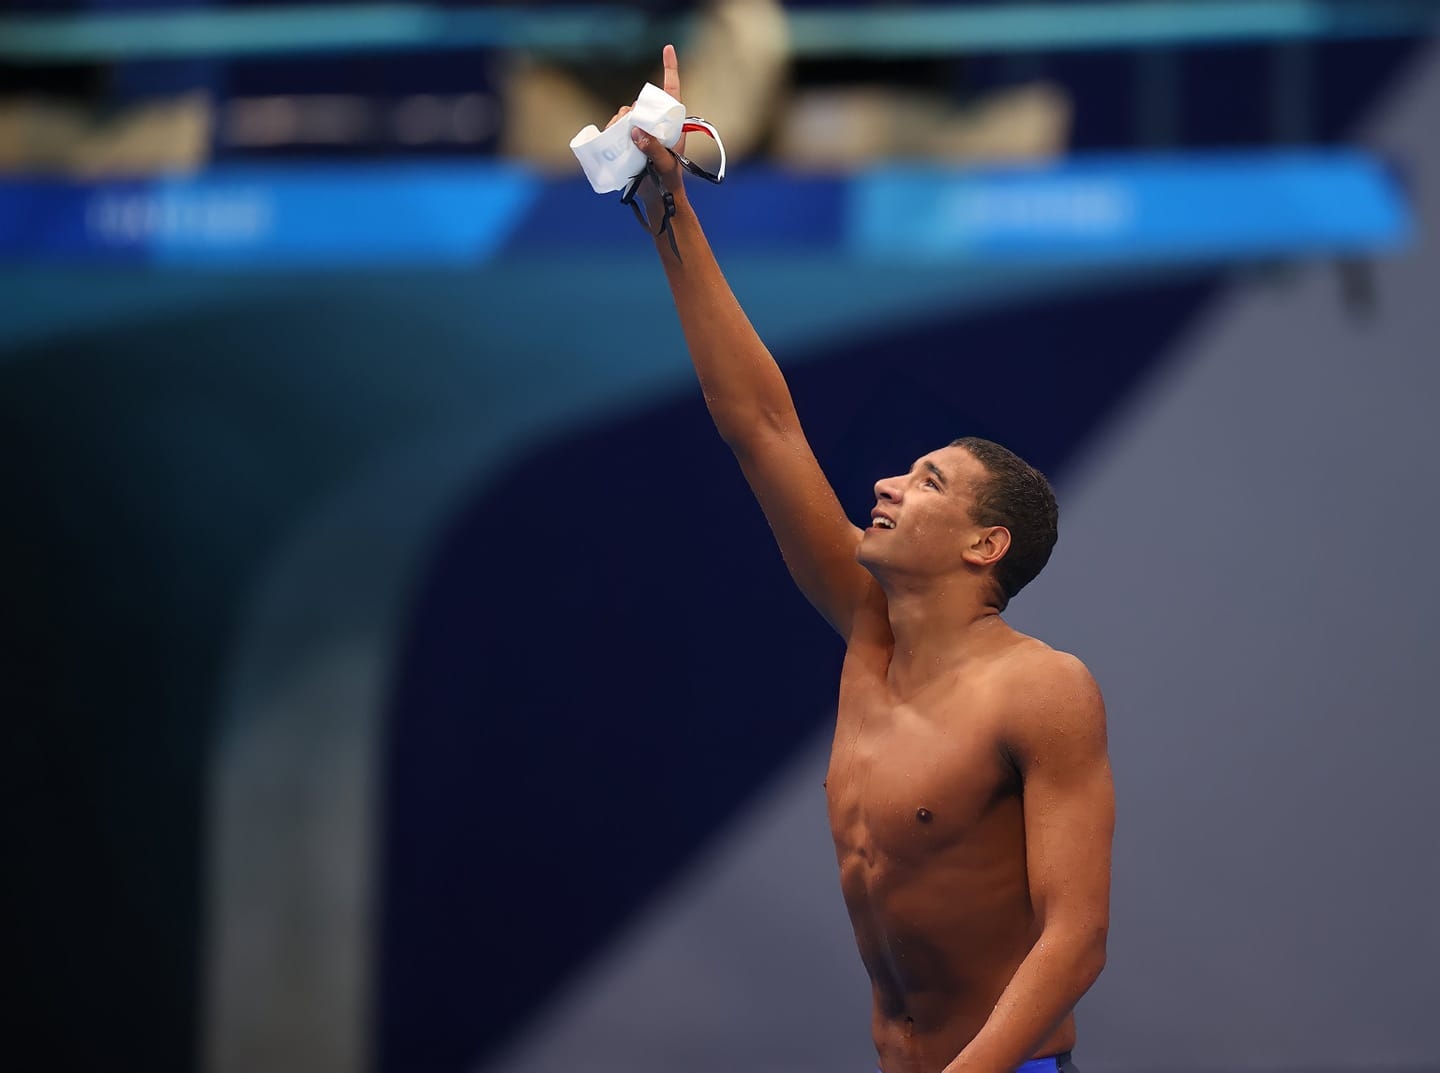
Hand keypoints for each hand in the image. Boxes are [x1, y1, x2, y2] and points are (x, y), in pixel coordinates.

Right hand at [603, 44, 688, 224]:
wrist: (658, 197)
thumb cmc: (668, 181)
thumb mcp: (665, 165)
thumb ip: (654, 149)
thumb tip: (635, 131)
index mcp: (672, 123)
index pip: (672, 90)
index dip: (670, 68)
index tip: (668, 47)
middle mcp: (656, 123)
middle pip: (642, 103)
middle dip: (632, 109)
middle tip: (629, 128)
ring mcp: (641, 131)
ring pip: (626, 114)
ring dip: (620, 120)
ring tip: (621, 137)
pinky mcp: (629, 141)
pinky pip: (616, 126)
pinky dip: (611, 128)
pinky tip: (611, 136)